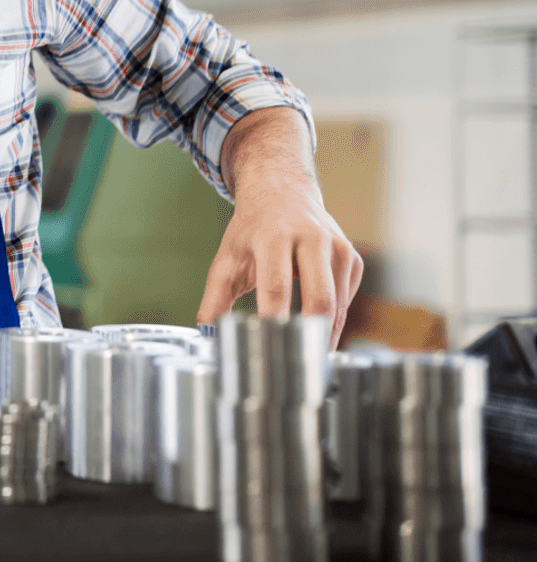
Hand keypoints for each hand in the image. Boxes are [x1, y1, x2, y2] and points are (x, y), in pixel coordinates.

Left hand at [196, 108, 364, 346]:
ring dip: (324, 336)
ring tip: (307, 364)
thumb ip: (215, 298)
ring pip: (338, 305)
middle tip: (298, 369)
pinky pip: (345, 300)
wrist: (282, 192)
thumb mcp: (226, 258)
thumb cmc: (251, 230)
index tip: (268, 351)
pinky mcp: (352, 259)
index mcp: (274, 236)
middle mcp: (311, 239)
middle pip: (319, 298)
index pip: (276, 288)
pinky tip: (316, 338)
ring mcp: (338, 248)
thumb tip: (209, 337)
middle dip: (309, 336)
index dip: (274, 322)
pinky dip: (332, 323)